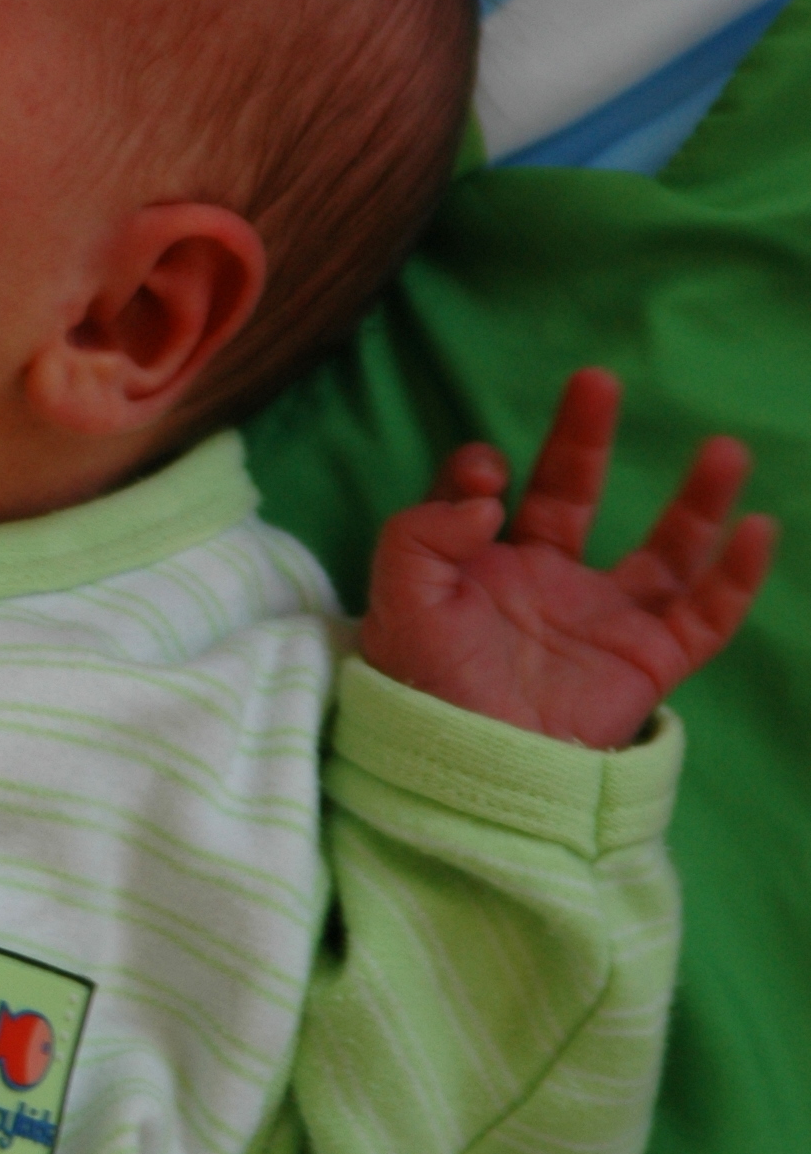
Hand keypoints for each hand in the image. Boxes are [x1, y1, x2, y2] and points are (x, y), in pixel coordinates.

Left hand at [357, 368, 775, 747]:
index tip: (488, 477)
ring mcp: (599, 624)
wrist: (463, 772)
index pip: (484, 497)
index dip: (478, 472)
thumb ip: (422, 530)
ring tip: (724, 448)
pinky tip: (756, 527)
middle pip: (572, 495)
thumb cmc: (423, 692)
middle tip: (595, 380)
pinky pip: (705, 617)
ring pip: (663, 552)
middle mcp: (542, 586)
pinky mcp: (644, 665)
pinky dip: (736, 576)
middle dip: (582, 439)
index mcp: (477, 569)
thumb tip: (492, 493)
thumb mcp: (398, 601)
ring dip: (696, 502)